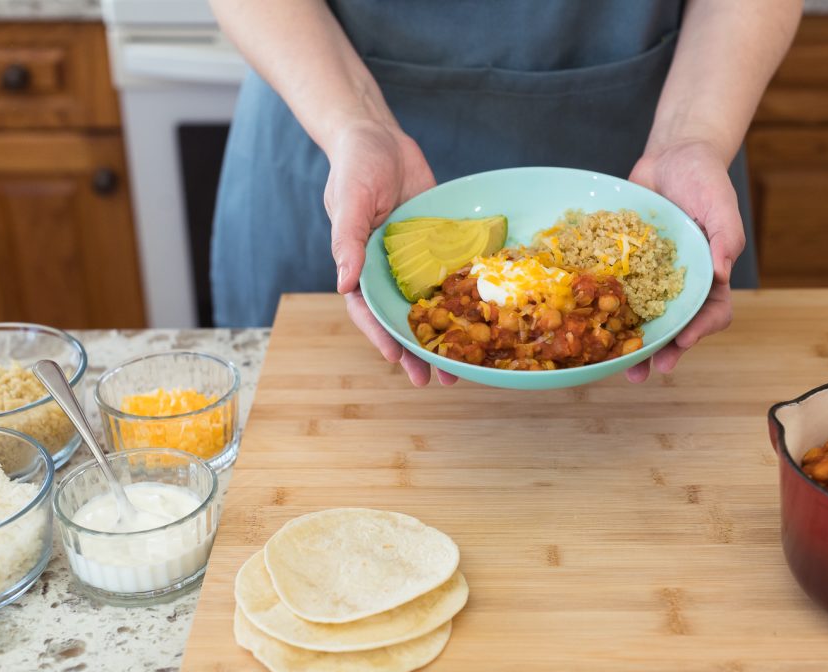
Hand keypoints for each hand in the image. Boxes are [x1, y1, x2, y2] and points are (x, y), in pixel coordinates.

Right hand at [326, 120, 456, 385]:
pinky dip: (465, 298)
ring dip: (445, 335)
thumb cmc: (355, 166)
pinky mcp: (439, 246)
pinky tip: (484, 318)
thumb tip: (343, 285)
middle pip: (402, 319)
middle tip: (437, 381)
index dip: (382, 338)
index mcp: (359, 265)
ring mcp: (415, 261)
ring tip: (463, 367)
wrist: (380, 135)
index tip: (397, 360)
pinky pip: (452, 276)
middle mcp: (387, 270)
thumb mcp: (349, 200)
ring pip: (429, 306)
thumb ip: (347, 241)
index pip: (369, 311)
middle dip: (418, 350)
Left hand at [625, 139, 744, 382]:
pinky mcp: (624, 266)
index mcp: (710, 276)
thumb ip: (726, 236)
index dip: (700, 330)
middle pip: (674, 326)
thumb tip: (723, 272)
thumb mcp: (721, 202)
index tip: (684, 339)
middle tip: (646, 370)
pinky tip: (586, 323)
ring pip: (641, 318)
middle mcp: (679, 284)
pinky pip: (613, 290)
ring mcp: (650, 278)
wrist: (672, 157)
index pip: (712, 312)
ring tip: (613, 365)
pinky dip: (601, 307)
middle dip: (661, 350)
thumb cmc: (704, 179)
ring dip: (629, 343)